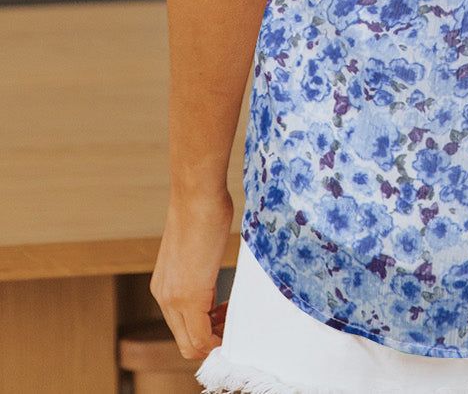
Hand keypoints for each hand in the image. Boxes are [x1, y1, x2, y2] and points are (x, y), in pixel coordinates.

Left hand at [150, 187, 234, 360]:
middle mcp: (163, 296)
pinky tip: (232, 320)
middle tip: (233, 322)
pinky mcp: (188, 296)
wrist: (197, 193)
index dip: (206, 330)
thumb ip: (199, 271)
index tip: (226, 316)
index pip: (181, 328)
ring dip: (216, 339)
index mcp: (164, 286)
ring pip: (191, 344)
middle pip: (186, 342)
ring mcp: (173, 298)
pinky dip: (218, 338)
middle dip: (213, 339)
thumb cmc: (202, 209)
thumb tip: (212, 280)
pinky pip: (201, 337)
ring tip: (233, 319)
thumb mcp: (197, 248)